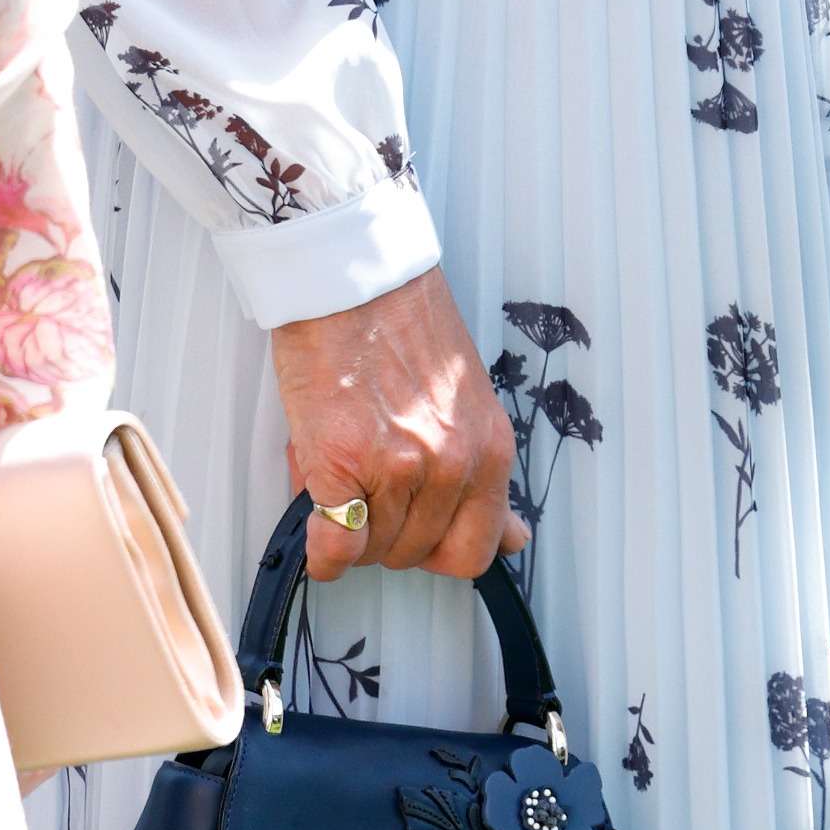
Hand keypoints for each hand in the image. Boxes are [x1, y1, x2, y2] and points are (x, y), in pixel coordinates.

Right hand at [268, 270, 521, 583]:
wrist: (351, 277)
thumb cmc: (400, 321)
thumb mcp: (467, 400)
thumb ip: (485, 473)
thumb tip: (512, 535)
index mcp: (488, 448)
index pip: (476, 548)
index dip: (439, 551)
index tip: (419, 537)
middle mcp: (450, 463)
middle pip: (416, 551)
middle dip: (387, 535)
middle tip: (367, 496)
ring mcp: (397, 466)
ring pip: (374, 549)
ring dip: (352, 533)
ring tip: (342, 484)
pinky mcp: (342, 461)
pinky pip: (335, 542)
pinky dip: (322, 552)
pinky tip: (318, 540)